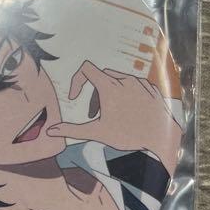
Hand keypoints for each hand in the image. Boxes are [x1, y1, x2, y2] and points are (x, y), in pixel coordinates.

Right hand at [48, 61, 180, 174]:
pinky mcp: (152, 89)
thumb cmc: (126, 136)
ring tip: (112, 115)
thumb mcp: (95, 133)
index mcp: (109, 87)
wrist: (159, 140)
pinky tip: (128, 112)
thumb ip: (71, 130)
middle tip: (94, 115)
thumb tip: (50, 131)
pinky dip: (127, 95)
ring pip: (119, 80)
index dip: (76, 81)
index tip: (75, 97)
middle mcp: (125, 80)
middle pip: (101, 77)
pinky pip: (135, 85)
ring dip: (110, 94)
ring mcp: (140, 83)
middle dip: (93, 93)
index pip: (86, 69)